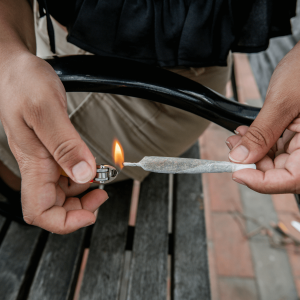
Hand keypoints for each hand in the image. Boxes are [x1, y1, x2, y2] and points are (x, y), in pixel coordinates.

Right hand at [0, 52, 107, 233]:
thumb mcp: (46, 111)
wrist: (15, 69)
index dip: (64, 222)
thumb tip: (84, 174)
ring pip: (62, 191)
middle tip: (102, 195)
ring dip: (83, 191)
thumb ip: (66, 145)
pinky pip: (65, 173)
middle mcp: (37, 166)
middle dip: (80, 208)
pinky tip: (89, 165)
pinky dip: (81, 175)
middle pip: (55, 206)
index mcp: (33, 162)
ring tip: (100, 177)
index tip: (89, 215)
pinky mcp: (50, 150)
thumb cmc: (22, 84)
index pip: (40, 211)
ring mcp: (43, 159)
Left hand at [226, 41, 299, 193]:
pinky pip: (279, 146)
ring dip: (253, 152)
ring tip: (236, 139)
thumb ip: (262, 133)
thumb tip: (240, 158)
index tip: (237, 173)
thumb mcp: (283, 102)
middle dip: (253, 163)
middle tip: (233, 152)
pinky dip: (260, 142)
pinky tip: (247, 134)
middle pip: (283, 172)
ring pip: (278, 160)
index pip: (292, 179)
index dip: (263, 181)